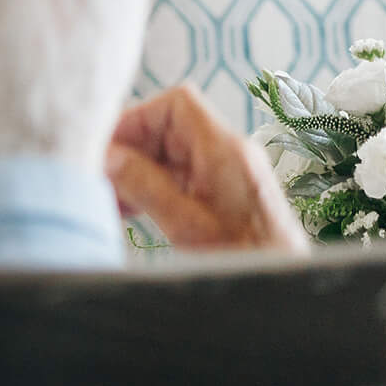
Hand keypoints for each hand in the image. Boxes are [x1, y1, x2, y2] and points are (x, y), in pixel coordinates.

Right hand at [106, 84, 309, 252]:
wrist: (282, 282)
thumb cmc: (246, 258)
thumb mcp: (185, 224)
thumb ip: (145, 186)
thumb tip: (110, 157)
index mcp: (225, 150)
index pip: (177, 104)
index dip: (138, 117)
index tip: (111, 147)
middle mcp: (228, 153)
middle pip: (169, 127)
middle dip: (131, 150)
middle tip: (102, 178)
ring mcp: (226, 172)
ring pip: (170, 153)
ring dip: (137, 171)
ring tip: (113, 201)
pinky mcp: (222, 191)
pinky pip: (179, 175)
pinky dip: (152, 186)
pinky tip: (132, 209)